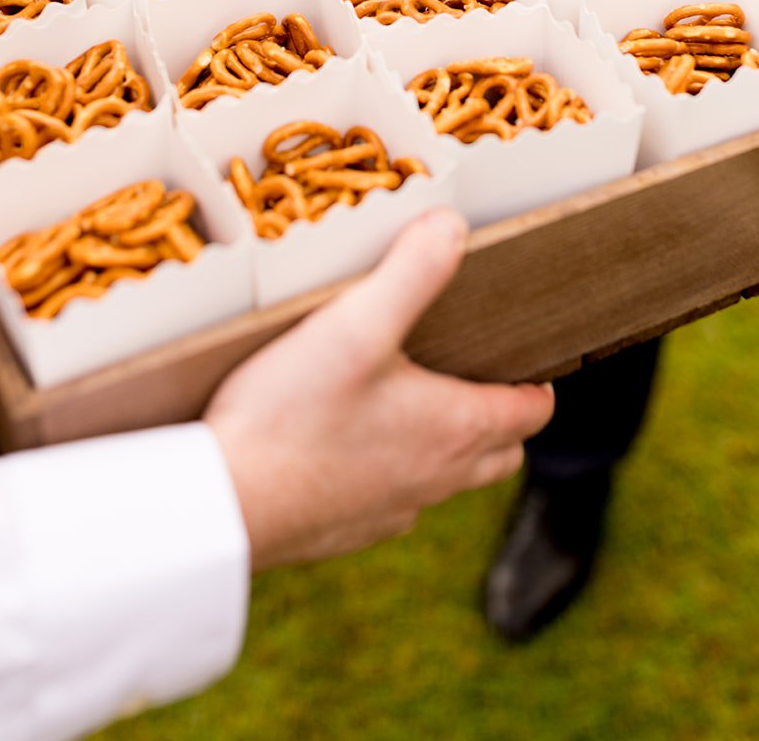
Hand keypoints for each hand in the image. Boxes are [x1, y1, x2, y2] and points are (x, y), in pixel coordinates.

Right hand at [206, 210, 553, 570]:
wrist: (222, 505)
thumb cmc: (290, 414)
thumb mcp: (354, 324)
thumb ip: (412, 272)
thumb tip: (453, 227)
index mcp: (454, 430)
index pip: (532, 412)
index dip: (536, 382)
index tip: (522, 355)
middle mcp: (435, 480)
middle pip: (500, 453)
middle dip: (497, 415)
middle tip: (469, 372)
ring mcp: (390, 512)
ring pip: (444, 479)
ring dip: (442, 445)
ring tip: (406, 401)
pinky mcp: (346, 531)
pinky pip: (389, 499)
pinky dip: (387, 471)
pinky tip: (344, 441)